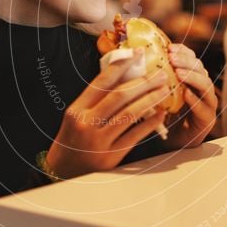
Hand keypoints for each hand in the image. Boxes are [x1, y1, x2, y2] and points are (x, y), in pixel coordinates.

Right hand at [46, 50, 168, 178]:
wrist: (62, 172)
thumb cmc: (72, 139)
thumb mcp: (75, 116)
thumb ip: (95, 99)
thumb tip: (124, 77)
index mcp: (77, 110)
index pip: (102, 82)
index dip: (122, 66)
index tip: (137, 54)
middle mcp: (87, 124)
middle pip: (119, 96)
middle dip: (143, 82)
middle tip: (160, 74)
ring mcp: (99, 141)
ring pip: (130, 114)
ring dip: (150, 99)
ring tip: (164, 90)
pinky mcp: (111, 157)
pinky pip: (135, 135)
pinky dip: (150, 122)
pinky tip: (160, 113)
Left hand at [164, 44, 217, 149]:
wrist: (171, 143)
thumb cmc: (163, 116)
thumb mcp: (158, 92)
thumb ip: (154, 78)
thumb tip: (135, 58)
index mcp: (192, 79)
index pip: (192, 59)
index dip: (183, 51)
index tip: (169, 47)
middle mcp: (202, 89)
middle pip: (200, 70)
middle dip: (186, 62)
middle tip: (172, 58)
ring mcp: (207, 105)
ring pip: (206, 86)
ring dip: (192, 78)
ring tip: (178, 73)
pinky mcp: (207, 120)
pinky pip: (204, 108)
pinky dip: (195, 101)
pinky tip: (186, 94)